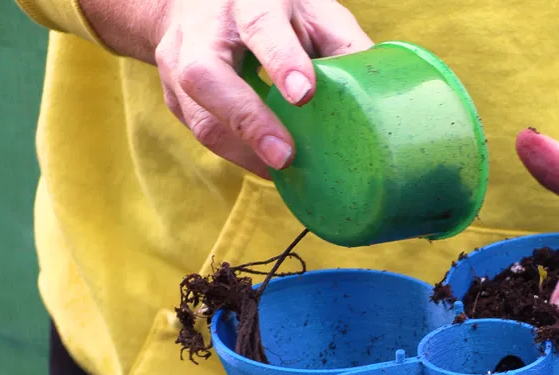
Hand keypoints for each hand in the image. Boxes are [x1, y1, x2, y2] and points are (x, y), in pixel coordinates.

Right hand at [81, 0, 373, 176]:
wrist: (195, 3)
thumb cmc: (269, 10)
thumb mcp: (310, 10)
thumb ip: (342, 44)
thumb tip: (384, 91)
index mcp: (248, 2)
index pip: (262, 28)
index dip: (282, 61)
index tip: (305, 94)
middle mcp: (204, 31)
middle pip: (208, 76)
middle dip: (248, 120)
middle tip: (285, 156)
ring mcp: (179, 65)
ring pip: (198, 114)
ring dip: (242, 150)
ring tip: (284, 174)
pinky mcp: (174, 98)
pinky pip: (203, 133)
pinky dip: (238, 155)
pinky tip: (268, 169)